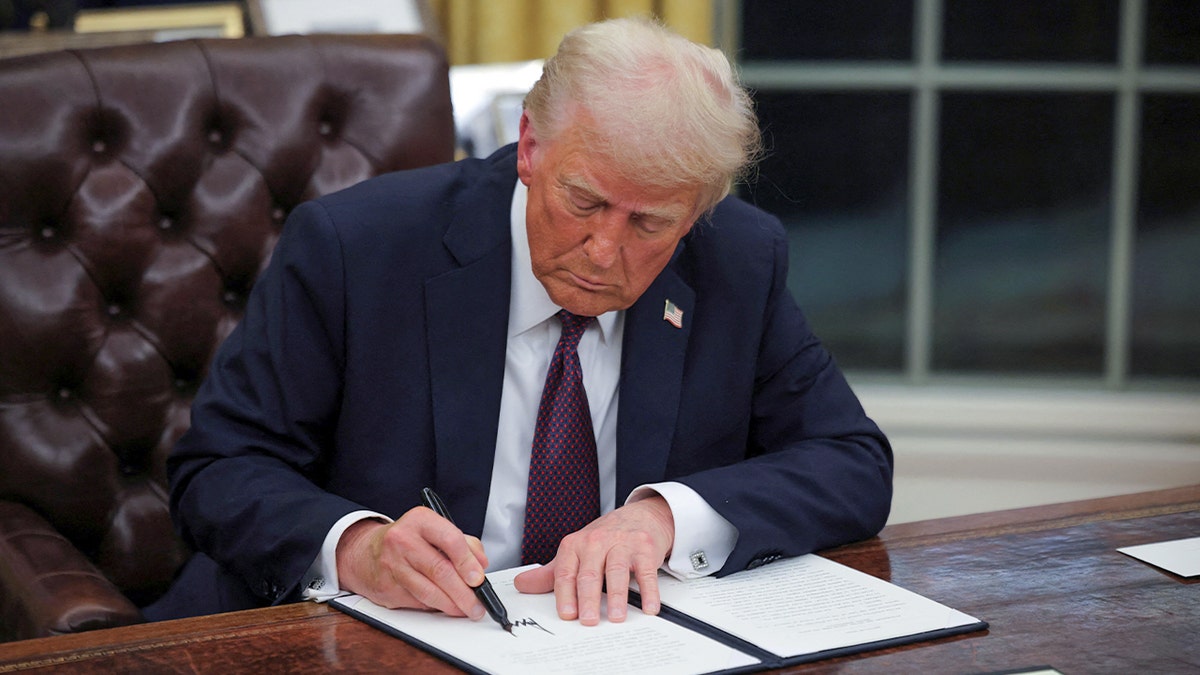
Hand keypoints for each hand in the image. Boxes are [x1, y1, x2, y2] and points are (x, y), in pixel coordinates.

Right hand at [335, 507, 488, 619]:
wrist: (365, 552)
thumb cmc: (408, 540)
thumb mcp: (434, 530)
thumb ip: (464, 543)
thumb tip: (481, 565)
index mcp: (420, 520)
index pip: (450, 540)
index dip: (468, 562)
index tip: (479, 579)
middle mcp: (403, 540)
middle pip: (440, 571)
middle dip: (464, 593)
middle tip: (477, 603)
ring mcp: (392, 565)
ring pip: (428, 592)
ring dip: (451, 605)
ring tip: (465, 609)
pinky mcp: (387, 588)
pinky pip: (418, 602)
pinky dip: (435, 607)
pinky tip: (444, 606)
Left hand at [513, 495, 673, 625]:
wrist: (639, 516)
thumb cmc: (605, 539)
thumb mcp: (575, 552)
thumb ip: (550, 573)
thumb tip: (522, 584)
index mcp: (575, 545)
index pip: (565, 572)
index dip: (565, 595)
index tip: (567, 614)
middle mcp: (596, 541)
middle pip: (590, 573)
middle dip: (588, 599)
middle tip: (588, 620)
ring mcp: (622, 543)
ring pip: (616, 571)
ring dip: (617, 596)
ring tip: (616, 617)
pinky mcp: (644, 547)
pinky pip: (646, 571)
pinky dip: (649, 591)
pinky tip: (648, 606)